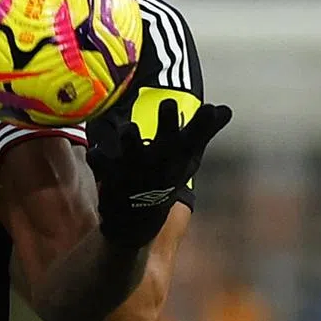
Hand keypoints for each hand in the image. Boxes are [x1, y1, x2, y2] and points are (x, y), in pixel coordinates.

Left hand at [90, 99, 231, 248]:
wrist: (137, 218)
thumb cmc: (165, 177)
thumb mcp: (188, 158)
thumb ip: (203, 131)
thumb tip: (226, 109)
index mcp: (178, 154)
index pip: (196, 136)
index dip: (203, 123)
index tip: (210, 108)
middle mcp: (159, 160)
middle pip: (167, 140)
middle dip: (167, 122)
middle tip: (169, 103)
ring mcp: (134, 167)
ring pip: (132, 147)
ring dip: (130, 137)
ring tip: (130, 129)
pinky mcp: (110, 173)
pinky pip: (101, 162)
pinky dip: (97, 158)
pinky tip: (94, 151)